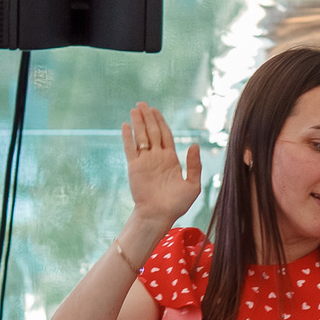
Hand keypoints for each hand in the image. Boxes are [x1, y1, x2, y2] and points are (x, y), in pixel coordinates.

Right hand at [122, 103, 200, 226]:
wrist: (159, 215)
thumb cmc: (177, 204)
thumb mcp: (192, 185)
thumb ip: (194, 165)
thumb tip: (194, 145)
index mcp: (171, 159)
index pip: (165, 135)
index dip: (160, 121)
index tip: (155, 110)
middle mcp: (157, 157)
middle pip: (152, 132)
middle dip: (148, 117)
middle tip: (143, 104)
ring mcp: (145, 161)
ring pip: (141, 137)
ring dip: (138, 123)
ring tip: (135, 109)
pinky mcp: (134, 167)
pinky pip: (130, 149)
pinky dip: (127, 137)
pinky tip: (125, 125)